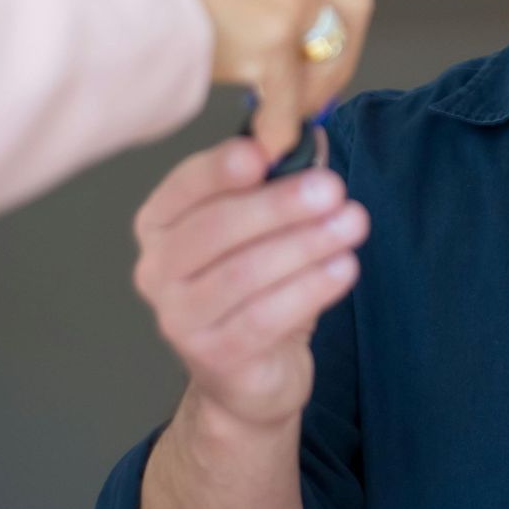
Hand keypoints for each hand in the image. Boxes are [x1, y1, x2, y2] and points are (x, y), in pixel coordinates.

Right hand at [125, 0, 372, 160]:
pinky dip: (281, 126)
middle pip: (349, 3)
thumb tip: (224, 5)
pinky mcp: (270, 40)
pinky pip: (289, 97)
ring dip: (310, 91)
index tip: (307, 46)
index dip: (319, 13)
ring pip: (325, 52)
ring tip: (286, 118)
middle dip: (338, 51)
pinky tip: (267, 144)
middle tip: (316, 87)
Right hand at [132, 138, 368, 430]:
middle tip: (333, 189)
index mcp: (161, 224)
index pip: (185, 187)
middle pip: (216, 228)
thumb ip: (283, 179)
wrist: (251, 373)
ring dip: (305, 244)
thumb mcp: (267, 228)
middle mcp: (156, 269)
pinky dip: (309, 289)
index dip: (220, 168)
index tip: (263, 154)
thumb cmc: (257, 288)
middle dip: (280, 205)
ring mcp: (179, 318)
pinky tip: (344, 268)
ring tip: (352, 224)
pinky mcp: (213, 357)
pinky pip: (263, 318)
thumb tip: (316, 135)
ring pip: (243, 273)